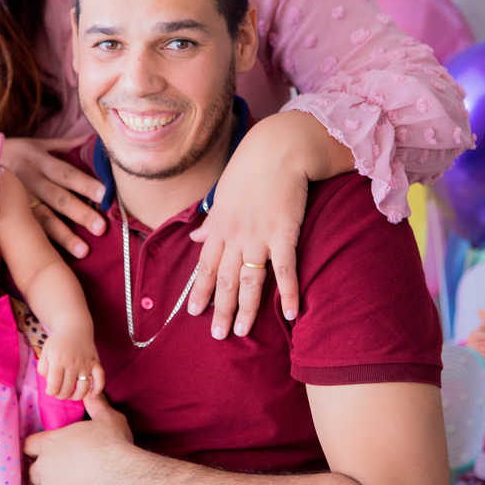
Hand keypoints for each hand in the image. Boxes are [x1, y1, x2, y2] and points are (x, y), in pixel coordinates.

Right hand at [2, 136, 106, 258]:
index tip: (104, 194)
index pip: (65, 173)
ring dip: (64, 236)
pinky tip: (56, 258)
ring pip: (43, 220)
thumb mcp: (35, 144)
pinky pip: (28, 231)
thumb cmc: (12, 154)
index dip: (84, 183)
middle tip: (101, 227)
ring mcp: (19, 202)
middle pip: (58, 198)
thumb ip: (64, 144)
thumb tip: (92, 140)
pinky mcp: (9, 217)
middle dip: (80, 213)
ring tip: (83, 251)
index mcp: (39, 161)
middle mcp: (30, 181)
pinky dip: (43, 244)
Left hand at [24, 395, 134, 484]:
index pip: (28, 445)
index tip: (47, 453)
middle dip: (44, 470)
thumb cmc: (114, 444)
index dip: (36, 448)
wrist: (123, 474)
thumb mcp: (106, 418)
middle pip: (33, 469)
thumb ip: (95, 404)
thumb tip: (91, 391)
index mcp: (51, 441)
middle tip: (59, 471)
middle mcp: (45, 464)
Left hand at [36, 326, 104, 400]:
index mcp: (58, 361)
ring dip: (76, 397)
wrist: (74, 327)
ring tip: (71, 395)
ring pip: (83, 388)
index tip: (50, 390)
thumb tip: (51, 385)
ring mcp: (86, 364)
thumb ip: (43, 369)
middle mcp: (72, 364)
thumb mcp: (44, 353)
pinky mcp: (95, 363)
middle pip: (67, 389)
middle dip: (61, 395)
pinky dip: (98, 389)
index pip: (54, 386)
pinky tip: (92, 395)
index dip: (51, 392)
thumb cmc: (57, 342)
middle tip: (59, 392)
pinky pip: (100, 378)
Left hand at [187, 111, 353, 337]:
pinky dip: (288, 292)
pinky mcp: (283, 232)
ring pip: (250, 280)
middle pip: (226, 279)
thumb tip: (196, 235)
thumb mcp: (224, 193)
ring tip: (242, 331)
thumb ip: (212, 220)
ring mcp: (258, 235)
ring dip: (246, 309)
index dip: (201, 290)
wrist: (279, 148)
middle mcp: (235, 234)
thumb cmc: (252, 167)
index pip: (206, 265)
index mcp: (220, 225)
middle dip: (220, 309)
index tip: (194, 312)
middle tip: (217, 335)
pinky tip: (291, 314)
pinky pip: (285, 269)